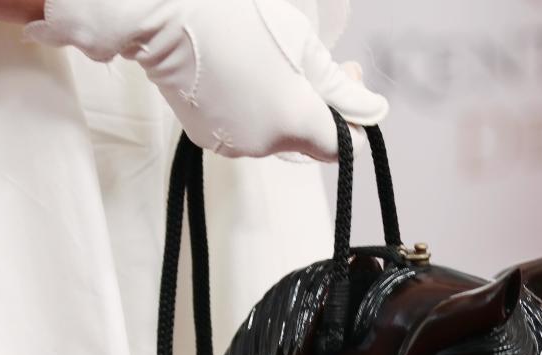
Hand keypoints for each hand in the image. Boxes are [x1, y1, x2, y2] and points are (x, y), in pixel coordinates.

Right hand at [24, 0, 387, 160]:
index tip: (346, 83)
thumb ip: (340, 87)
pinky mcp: (207, 138)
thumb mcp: (304, 46)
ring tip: (263, 61)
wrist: (168, 19)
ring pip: (273, 133)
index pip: (342, 148)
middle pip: (305, 138)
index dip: (351, 121)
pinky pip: (243, 130)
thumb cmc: (240, 21)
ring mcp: (232, 145)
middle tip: (305, 59)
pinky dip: (248, 108)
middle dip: (312, 104)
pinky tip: (236, 73)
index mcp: (295, 123)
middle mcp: (265, 145)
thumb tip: (372, 113)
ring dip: (278, 105)